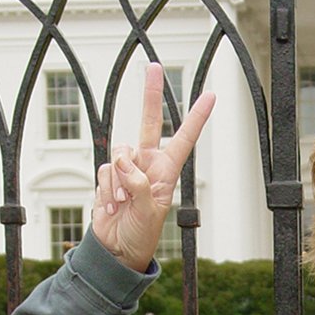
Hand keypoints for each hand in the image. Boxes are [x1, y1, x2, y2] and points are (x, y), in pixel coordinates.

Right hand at [92, 63, 215, 271]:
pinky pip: (102, 170)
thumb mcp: (148, 212)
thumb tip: (121, 160)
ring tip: (121, 204)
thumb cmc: (141, 233)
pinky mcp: (106, 175)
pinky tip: (110, 206)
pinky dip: (104, 189)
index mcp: (167, 170)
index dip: (197, 117)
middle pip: (149, 122)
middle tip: (154, 66)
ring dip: (117, 180)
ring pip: (118, 152)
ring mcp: (126, 168)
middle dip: (150, 94)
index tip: (211, 95)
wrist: (117, 248)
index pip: (184, 138)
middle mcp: (148, 163)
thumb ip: (137, 184)